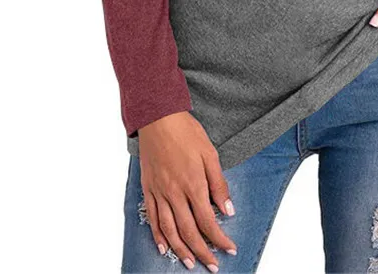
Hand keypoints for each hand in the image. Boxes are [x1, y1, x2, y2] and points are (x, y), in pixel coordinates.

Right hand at [138, 111, 237, 271]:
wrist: (158, 118)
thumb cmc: (187, 132)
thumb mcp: (210, 153)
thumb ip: (218, 184)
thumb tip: (228, 210)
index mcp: (193, 183)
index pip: (208, 220)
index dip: (219, 238)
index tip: (229, 249)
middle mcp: (175, 192)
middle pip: (188, 230)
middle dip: (202, 251)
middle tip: (212, 266)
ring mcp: (159, 192)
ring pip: (169, 230)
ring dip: (180, 250)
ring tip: (190, 263)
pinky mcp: (148, 189)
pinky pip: (152, 218)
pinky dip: (158, 236)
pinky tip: (164, 247)